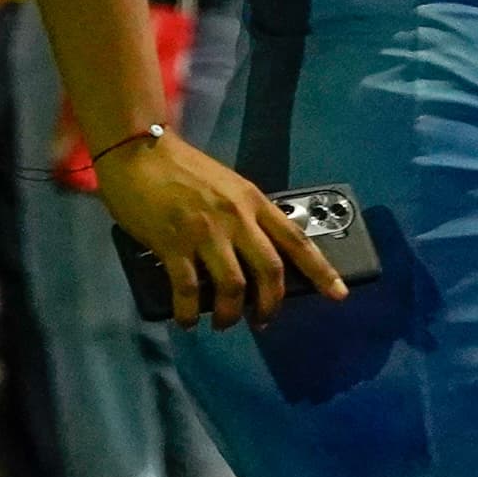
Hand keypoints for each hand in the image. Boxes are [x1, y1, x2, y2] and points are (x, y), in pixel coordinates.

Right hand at [96, 131, 344, 328]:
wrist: (139, 153)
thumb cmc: (183, 170)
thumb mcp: (228, 186)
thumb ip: (245, 216)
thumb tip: (256, 255)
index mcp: (254, 202)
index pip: (296, 240)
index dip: (321, 270)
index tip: (338, 294)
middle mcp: (236, 218)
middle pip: (270, 270)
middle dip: (271, 304)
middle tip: (263, 321)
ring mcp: (205, 232)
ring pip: (233, 286)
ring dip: (231, 314)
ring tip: (224, 323)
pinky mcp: (173, 244)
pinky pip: (188, 289)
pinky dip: (189, 312)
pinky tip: (187, 320)